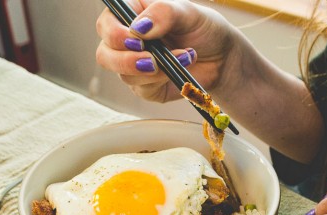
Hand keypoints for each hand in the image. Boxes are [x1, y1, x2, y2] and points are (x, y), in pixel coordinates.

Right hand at [96, 0, 236, 102]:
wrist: (222, 57)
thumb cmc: (204, 28)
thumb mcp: (187, 12)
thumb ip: (163, 13)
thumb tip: (139, 28)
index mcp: (131, 14)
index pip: (106, 24)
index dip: (115, 34)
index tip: (138, 40)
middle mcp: (128, 41)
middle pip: (105, 55)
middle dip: (126, 61)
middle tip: (153, 61)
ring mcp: (135, 66)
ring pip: (123, 75)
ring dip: (154, 71)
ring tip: (182, 57)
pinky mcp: (146, 87)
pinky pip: (141, 90)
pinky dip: (161, 81)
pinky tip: (179, 70)